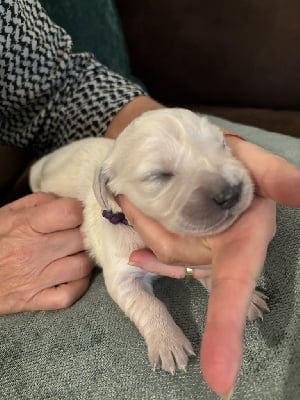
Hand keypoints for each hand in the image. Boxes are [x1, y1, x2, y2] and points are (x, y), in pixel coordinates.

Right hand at [0, 192, 93, 313]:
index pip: (71, 213)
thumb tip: (68, 202)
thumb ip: (39, 202)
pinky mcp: (35, 301)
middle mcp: (33, 252)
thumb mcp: (7, 213)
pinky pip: (71, 294)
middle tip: (79, 235)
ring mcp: (36, 279)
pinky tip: (73, 275)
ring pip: (82, 266)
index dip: (80, 211)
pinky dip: (78, 285)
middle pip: (82, 240)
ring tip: (76, 253)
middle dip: (85, 235)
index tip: (78, 215)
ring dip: (84, 258)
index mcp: (25, 226)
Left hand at [118, 136, 299, 396]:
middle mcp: (224, 255)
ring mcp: (203, 252)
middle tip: (131, 196)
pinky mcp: (185, 245)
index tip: (220, 380)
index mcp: (245, 244)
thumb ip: (279, 180)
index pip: (234, 288)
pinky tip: (138, 251)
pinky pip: (162, 256)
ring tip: (130, 202)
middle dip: (157, 234)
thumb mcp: (259, 166)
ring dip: (146, 231)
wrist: (206, 153)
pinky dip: (148, 250)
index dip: (226, 330)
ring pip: (167, 254)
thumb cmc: (237, 161)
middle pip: (181, 260)